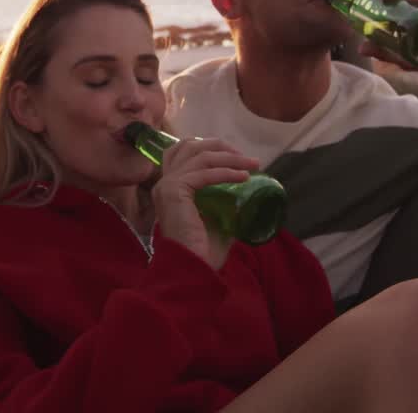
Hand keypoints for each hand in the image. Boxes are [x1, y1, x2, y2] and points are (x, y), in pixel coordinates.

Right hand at [154, 138, 258, 269]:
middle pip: (190, 146)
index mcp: (169, 188)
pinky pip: (205, 173)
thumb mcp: (215, 221)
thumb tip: (246, 196)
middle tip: (245, 157)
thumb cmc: (201, 252)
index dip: (208, 147)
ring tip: (253, 165)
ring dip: (231, 158)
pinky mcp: (174, 190)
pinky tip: (244, 177)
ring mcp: (167, 185)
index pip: (181, 151)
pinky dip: (228, 172)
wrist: (190, 270)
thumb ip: (224, 205)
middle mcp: (164, 182)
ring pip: (201, 157)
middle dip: (220, 146)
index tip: (234, 155)